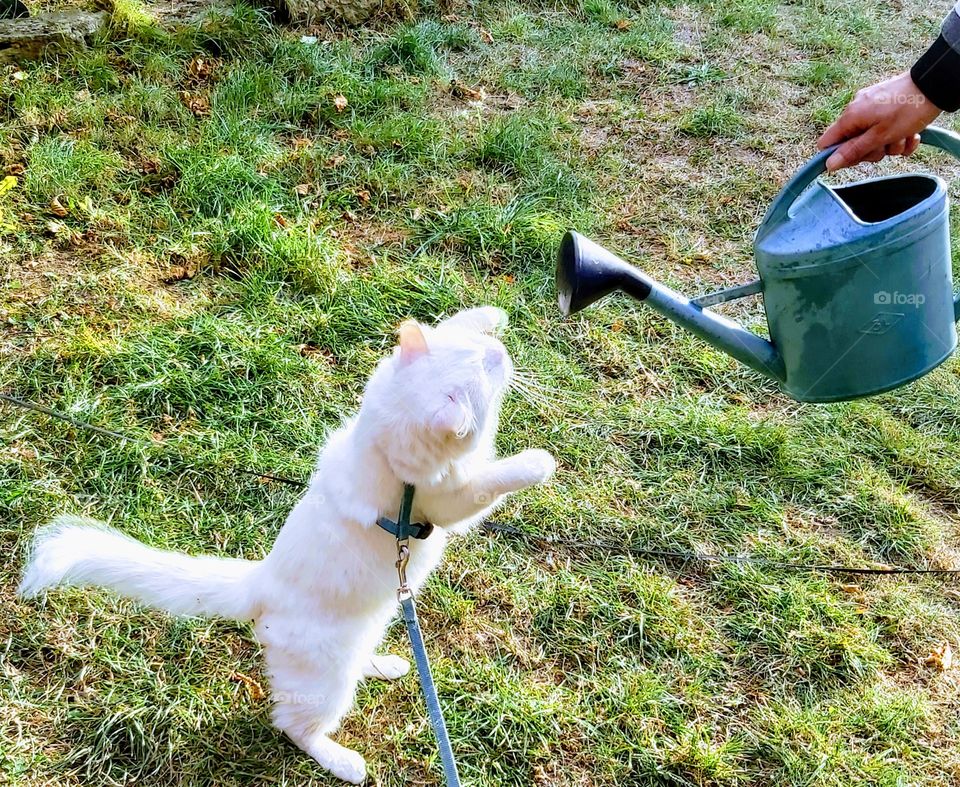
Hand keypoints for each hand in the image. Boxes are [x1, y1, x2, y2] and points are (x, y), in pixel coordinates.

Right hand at [817, 71, 941, 170]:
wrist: (935, 85)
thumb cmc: (908, 110)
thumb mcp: (879, 136)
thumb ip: (853, 151)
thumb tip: (828, 164)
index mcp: (850, 117)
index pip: (827, 142)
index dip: (838, 155)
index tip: (857, 160)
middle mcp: (857, 109)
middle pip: (853, 143)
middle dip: (872, 150)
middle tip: (887, 147)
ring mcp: (872, 106)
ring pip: (873, 137)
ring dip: (890, 144)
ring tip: (905, 137)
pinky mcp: (886, 104)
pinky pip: (885, 128)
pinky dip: (898, 135)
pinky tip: (911, 134)